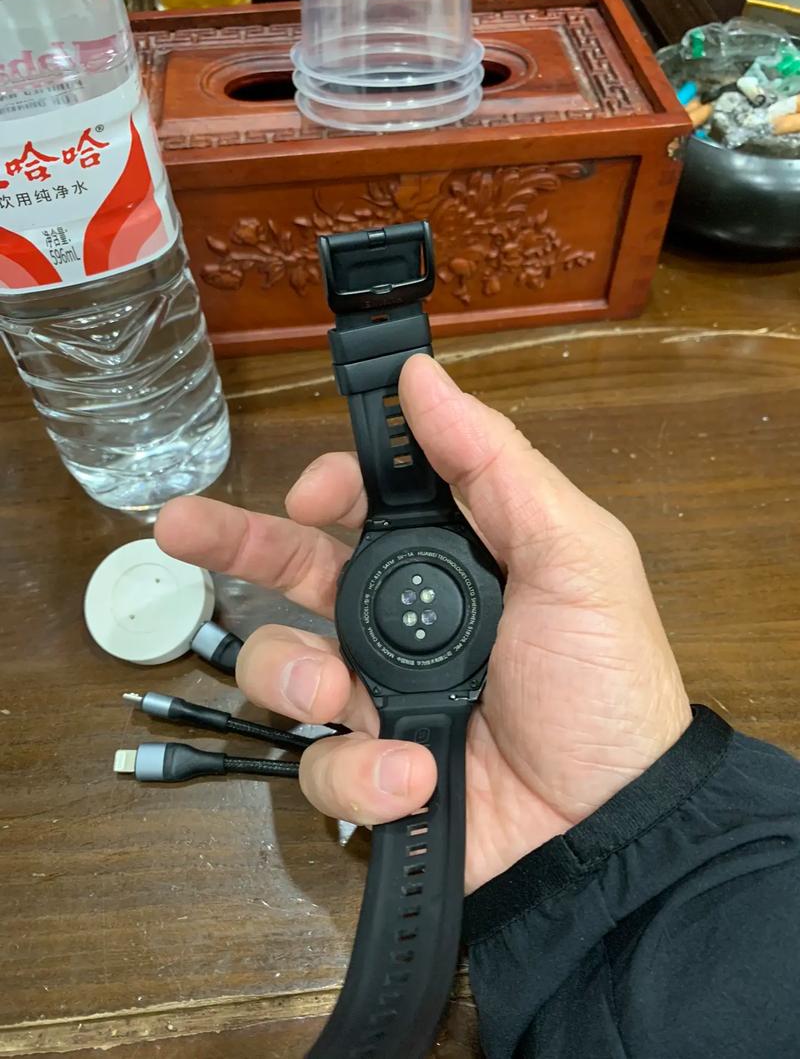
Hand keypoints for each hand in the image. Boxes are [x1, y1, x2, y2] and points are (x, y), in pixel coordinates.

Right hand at [155, 355, 690, 893]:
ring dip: (294, 675)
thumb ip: (498, 465)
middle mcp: (403, 623)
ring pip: (283, 669)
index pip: (363, 508)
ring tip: (336, 699)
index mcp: (450, 563)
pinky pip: (322, 769)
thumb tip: (423, 376)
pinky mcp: (370, 775)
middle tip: (177, 524)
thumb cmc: (604, 682)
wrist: (611, 826)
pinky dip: (362, 773)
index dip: (327, 490)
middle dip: (234, 544)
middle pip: (295, 573)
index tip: (309, 495)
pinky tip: (415, 775)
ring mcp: (380, 699)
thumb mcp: (575, 557)